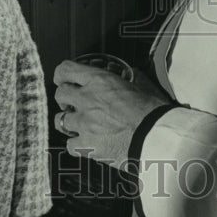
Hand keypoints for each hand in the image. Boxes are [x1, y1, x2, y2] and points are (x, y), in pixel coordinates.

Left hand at [53, 60, 170, 168]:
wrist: (156, 139)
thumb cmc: (153, 112)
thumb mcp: (142, 85)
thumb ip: (131, 78)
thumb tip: (131, 74)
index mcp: (100, 81)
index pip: (65, 70)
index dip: (62, 75)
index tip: (63, 79)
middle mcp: (87, 99)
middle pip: (60, 94)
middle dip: (65, 98)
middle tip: (73, 103)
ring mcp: (84, 123)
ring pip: (60, 120)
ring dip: (68, 122)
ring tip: (79, 125)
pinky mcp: (87, 146)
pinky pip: (69, 144)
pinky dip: (76, 144)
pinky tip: (86, 143)